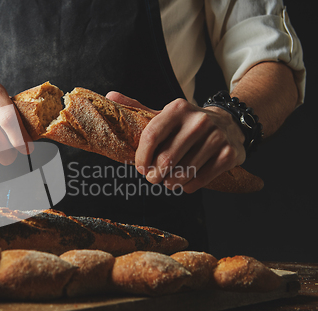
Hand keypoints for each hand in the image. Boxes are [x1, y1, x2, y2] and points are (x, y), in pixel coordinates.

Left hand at [106, 92, 245, 192]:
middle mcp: (198, 120)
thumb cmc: (186, 123)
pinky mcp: (229, 154)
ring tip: (168, 181)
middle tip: (153, 178)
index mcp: (177, 108)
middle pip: (166, 159)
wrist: (229, 123)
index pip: (151, 137)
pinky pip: (201, 180)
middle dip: (155, 175)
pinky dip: (188, 187)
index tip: (140, 168)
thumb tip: (110, 95)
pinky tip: (184, 183)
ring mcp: (216, 137)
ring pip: (183, 172)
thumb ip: (138, 107)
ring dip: (170, 183)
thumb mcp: (164, 114)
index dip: (142, 157)